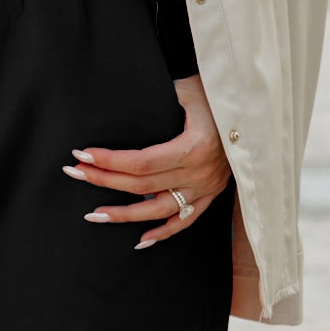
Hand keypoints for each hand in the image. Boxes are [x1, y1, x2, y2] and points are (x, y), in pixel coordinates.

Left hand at [63, 75, 230, 252]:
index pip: (142, 162)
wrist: (255, 109)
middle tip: (74, 173)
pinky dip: (163, 232)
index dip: (110, 161)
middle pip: (143, 186)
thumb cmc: (217, 94)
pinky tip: (140, 241)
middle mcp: (201, 172)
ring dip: (124, 214)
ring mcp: (207, 187)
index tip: (82, 154)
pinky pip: (186, 220)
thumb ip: (158, 100)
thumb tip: (120, 102)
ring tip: (94, 214)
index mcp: (195, 146)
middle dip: (104, 180)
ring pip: (159, 210)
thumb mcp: (187, 90)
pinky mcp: (212, 194)